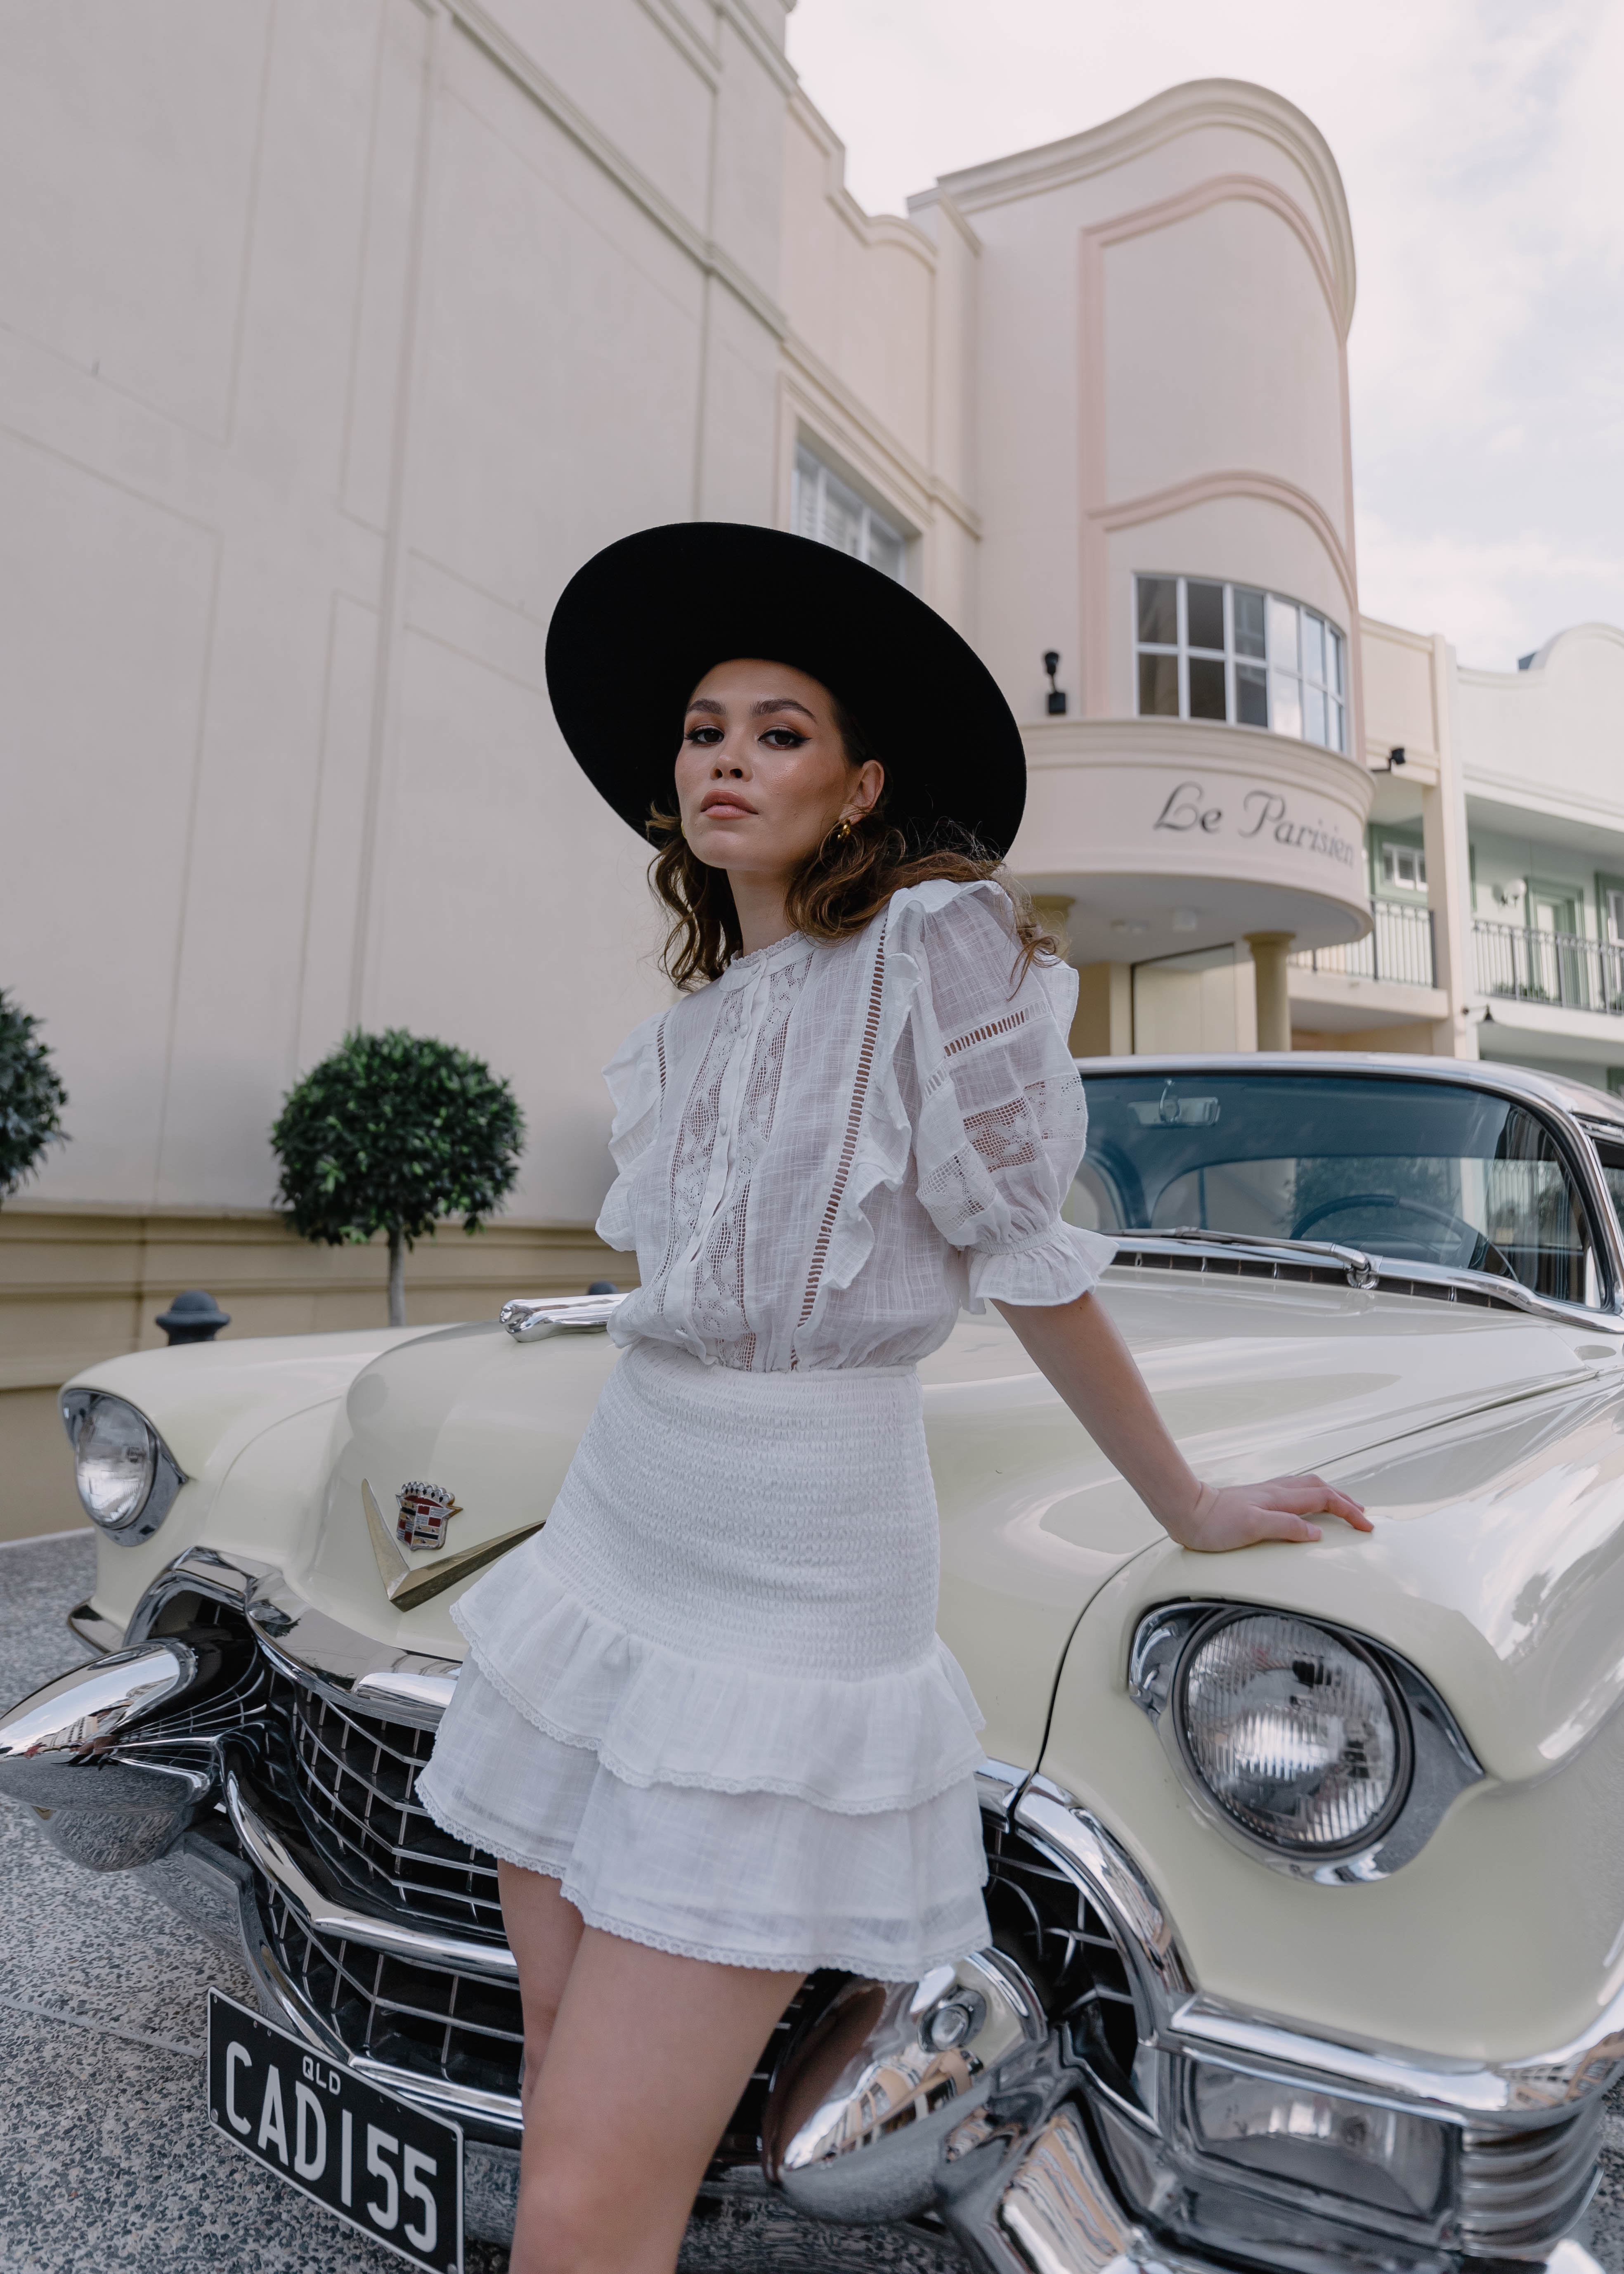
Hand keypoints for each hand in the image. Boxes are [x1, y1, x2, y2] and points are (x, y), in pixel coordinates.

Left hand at [1164, 1474, 1370, 1552]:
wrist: (1187, 1510)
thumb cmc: (1214, 1523)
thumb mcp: (1253, 1528)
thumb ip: (1287, 1527)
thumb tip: (1317, 1533)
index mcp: (1280, 1499)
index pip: (1325, 1500)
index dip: (1349, 1512)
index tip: (1365, 1526)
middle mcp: (1277, 1492)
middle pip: (1322, 1489)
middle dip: (1346, 1501)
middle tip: (1363, 1516)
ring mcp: (1267, 1494)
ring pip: (1309, 1488)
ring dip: (1331, 1496)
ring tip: (1344, 1506)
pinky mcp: (1257, 1499)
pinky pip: (1295, 1493)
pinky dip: (1312, 1497)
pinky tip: (1306, 1505)